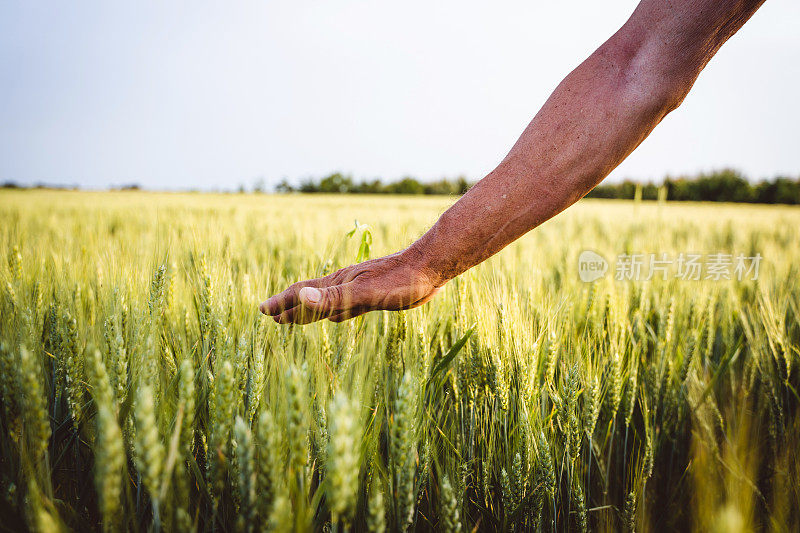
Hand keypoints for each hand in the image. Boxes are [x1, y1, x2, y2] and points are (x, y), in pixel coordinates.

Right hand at [259, 248, 441, 323]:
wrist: (432, 266)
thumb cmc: (401, 281)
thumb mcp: (365, 293)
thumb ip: (333, 298)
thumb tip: (299, 298)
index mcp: (339, 284)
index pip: (303, 294)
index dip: (282, 303)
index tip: (263, 310)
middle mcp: (346, 285)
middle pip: (311, 298)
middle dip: (291, 307)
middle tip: (272, 316)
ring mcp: (361, 289)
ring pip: (329, 303)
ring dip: (311, 310)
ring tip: (298, 316)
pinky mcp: (377, 296)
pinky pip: (349, 307)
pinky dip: (337, 313)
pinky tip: (339, 317)